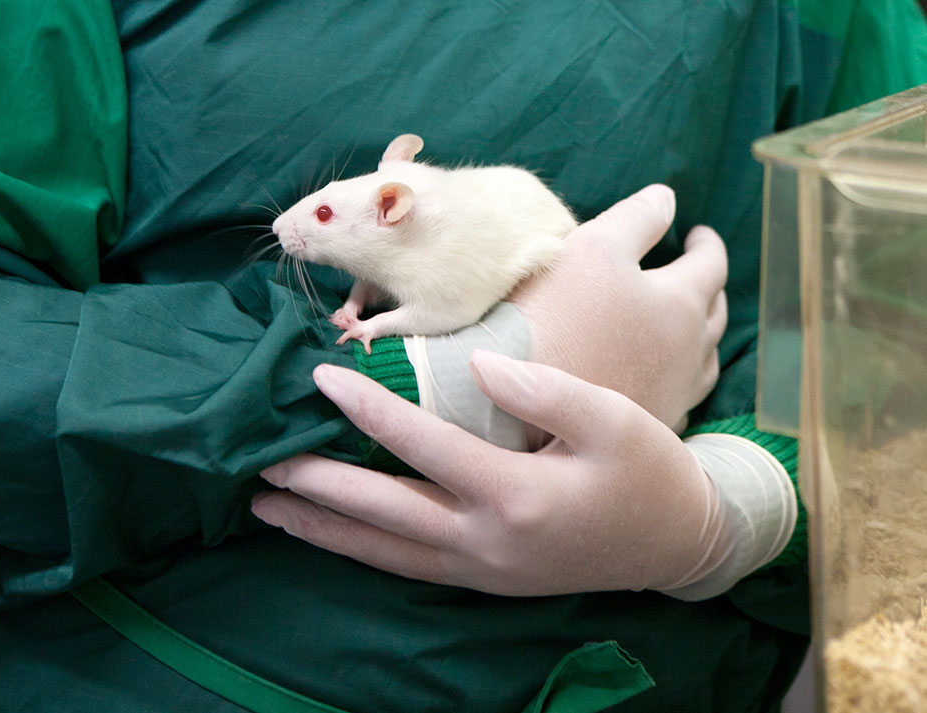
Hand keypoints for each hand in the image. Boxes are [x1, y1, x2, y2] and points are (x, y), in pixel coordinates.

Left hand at [252, 353, 726, 596]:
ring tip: (265, 503)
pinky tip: (324, 531)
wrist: (678, 543)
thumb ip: (545, 389)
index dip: (371, 408)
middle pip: (385, 513)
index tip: (323, 375)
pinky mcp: (481, 578)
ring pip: (384, 551)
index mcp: (519, 496)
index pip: (426, 447)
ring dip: (323, 527)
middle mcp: (488, 542)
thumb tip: (476, 361)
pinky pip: (403, 565)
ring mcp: (481, 570)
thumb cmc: (647, 470)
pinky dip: (356, 548)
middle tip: (262, 459)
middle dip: (320, 484)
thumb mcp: (613, 419)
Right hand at [510, 184, 726, 430]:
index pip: (712, 266)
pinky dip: (680, 376)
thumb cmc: (559, 313)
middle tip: (697, 270)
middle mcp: (689, 355)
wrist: (520, 403)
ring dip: (702, 334)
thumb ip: (637, 217)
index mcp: (682, 305)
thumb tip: (667, 198)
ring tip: (690, 322)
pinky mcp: (645, 427)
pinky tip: (662, 375)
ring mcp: (671, 398)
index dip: (707, 244)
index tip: (698, 233)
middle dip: (710, 286)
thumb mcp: (596, 245)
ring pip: (704, 361)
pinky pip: (680, 397)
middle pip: (715, 314)